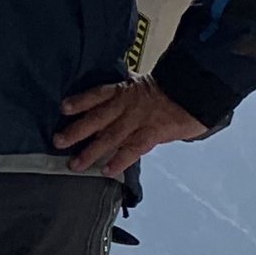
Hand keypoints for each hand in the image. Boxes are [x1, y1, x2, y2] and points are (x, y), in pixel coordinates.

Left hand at [55, 77, 207, 175]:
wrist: (198, 93)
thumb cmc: (170, 90)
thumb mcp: (143, 84)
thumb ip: (126, 92)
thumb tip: (108, 101)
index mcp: (125, 90)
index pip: (98, 94)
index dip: (80, 100)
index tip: (64, 107)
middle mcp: (128, 105)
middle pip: (97, 118)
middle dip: (76, 131)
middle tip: (57, 141)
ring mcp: (139, 120)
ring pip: (110, 137)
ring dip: (91, 152)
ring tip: (75, 165)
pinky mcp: (152, 134)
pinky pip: (133, 149)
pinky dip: (119, 160)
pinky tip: (106, 171)